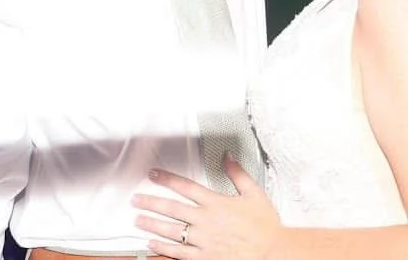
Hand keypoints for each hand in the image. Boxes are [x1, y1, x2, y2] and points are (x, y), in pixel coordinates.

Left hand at [133, 157, 282, 259]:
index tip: (153, 174)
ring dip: (152, 224)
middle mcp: (205, 221)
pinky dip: (163, 248)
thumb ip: (238, 174)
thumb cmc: (264, 225)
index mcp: (216, 203)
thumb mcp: (254, 193)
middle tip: (135, 199)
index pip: (185, 187)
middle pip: (171, 209)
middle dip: (150, 202)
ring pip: (171, 230)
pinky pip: (178, 252)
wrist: (272, 252)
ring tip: (138, 220)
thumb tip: (227, 157)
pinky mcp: (204, 257)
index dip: (166, 179)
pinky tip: (152, 244)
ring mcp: (203, 240)